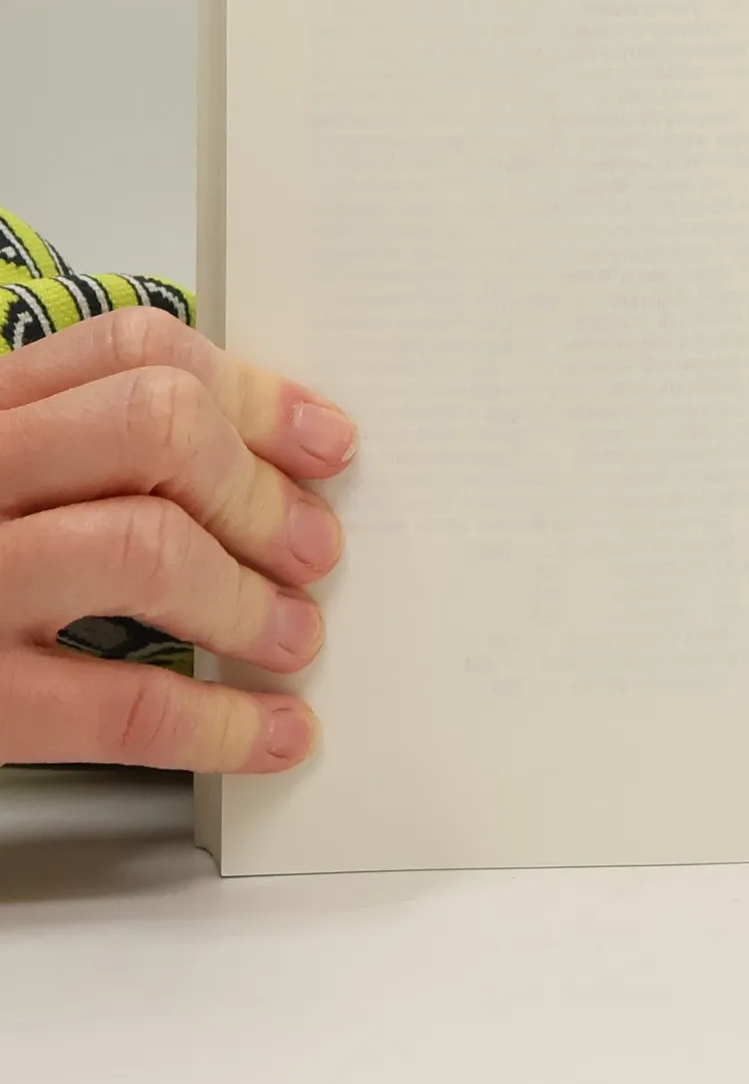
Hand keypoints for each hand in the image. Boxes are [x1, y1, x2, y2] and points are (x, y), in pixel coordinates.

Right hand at [0, 309, 354, 771]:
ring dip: (246, 597)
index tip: (326, 442)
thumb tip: (275, 468)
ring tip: (291, 635)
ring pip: (141, 547)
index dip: (253, 394)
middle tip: (314, 548)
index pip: (133, 351)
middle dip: (259, 491)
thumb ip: (88, 451)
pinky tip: (271, 732)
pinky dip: (218, 723)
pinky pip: (115, 706)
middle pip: (154, 429)